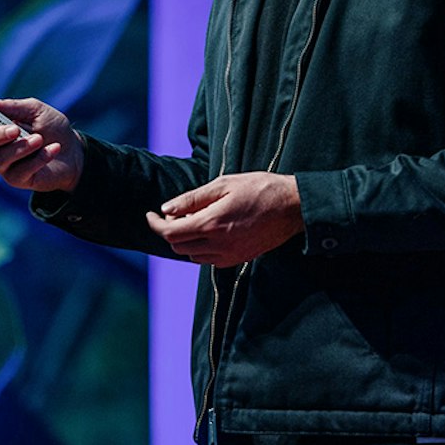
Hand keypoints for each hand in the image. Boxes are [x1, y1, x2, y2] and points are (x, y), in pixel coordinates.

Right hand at [0, 96, 80, 192]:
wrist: (74, 151)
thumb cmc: (52, 128)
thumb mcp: (36, 110)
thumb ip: (13, 107)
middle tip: (15, 129)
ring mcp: (3, 164)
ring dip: (21, 148)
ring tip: (40, 139)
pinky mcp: (17, 179)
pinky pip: (19, 171)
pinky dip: (38, 158)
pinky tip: (52, 149)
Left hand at [148, 172, 303, 266]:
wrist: (293, 207)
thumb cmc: (260, 188)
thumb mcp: (223, 184)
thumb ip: (192, 199)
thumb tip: (166, 208)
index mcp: (212, 223)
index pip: (170, 232)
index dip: (155, 224)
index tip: (151, 214)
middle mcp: (218, 245)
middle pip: (178, 246)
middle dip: (171, 230)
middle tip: (179, 212)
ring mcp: (229, 255)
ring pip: (192, 255)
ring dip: (186, 240)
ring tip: (197, 220)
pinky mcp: (238, 259)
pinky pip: (209, 260)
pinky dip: (201, 248)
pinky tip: (211, 232)